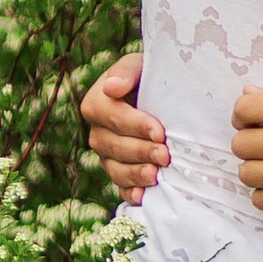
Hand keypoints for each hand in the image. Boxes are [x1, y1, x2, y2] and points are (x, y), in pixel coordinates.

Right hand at [83, 50, 166, 202]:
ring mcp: (107, 155)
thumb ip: (126, 72)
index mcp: (96, 104)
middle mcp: (98, 132)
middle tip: (165, 155)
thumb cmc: (150, 75)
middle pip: (114, 146)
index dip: (135, 125)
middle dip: (140, 151)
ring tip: (156, 176)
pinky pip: (120, 186)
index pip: (111, 116)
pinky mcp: (120, 171)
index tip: (159, 131)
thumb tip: (111, 87)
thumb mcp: (139, 65)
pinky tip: (142, 196)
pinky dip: (130, 192)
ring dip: (136, 174)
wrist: (163, 94)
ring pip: (115, 168)